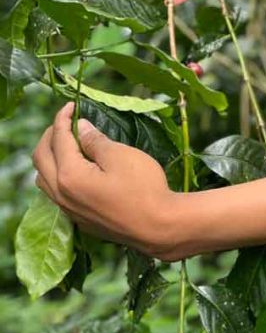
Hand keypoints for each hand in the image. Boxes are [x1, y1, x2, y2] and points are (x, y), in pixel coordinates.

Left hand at [32, 102, 180, 259]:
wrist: (157, 227)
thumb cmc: (143, 187)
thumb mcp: (120, 155)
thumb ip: (95, 140)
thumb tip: (79, 127)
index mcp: (69, 175)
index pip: (58, 139)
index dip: (63, 118)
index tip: (72, 105)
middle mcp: (61, 195)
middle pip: (40, 158)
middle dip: (50, 135)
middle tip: (67, 121)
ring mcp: (69, 210)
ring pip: (43, 179)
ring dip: (50, 157)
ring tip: (68, 143)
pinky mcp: (79, 220)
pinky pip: (55, 194)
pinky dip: (57, 175)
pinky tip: (76, 170)